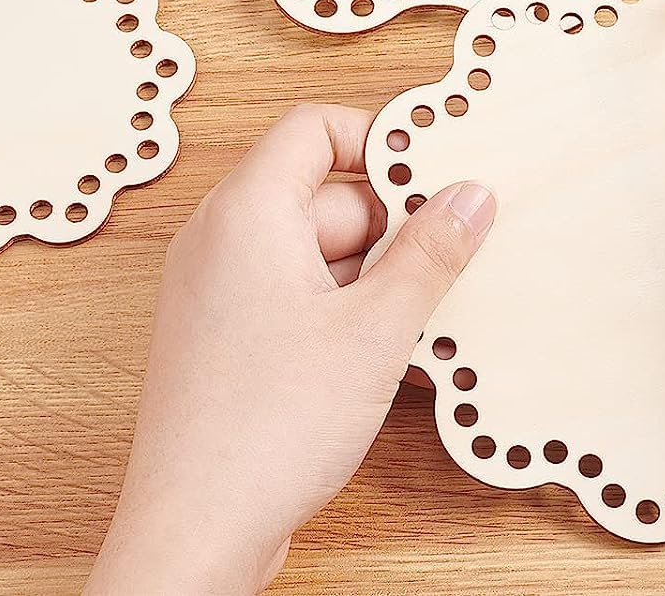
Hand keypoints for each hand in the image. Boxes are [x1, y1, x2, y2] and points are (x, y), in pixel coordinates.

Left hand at [87, 104, 494, 595]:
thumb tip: (471, 196)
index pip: (315, 127)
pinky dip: (344, 309)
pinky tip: (386, 354)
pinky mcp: (226, 338)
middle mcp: (221, 240)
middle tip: (445, 261)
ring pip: (317, 249)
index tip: (436, 171)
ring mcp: (219, 291)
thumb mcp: (376, 330)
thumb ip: (431, 253)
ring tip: (417, 321)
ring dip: (374, 276)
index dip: (380, 139)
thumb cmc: (264, 432)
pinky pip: (297, 293)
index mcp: (246, 213)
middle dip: (391, 225)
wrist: (193, 537)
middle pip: (325, 193)